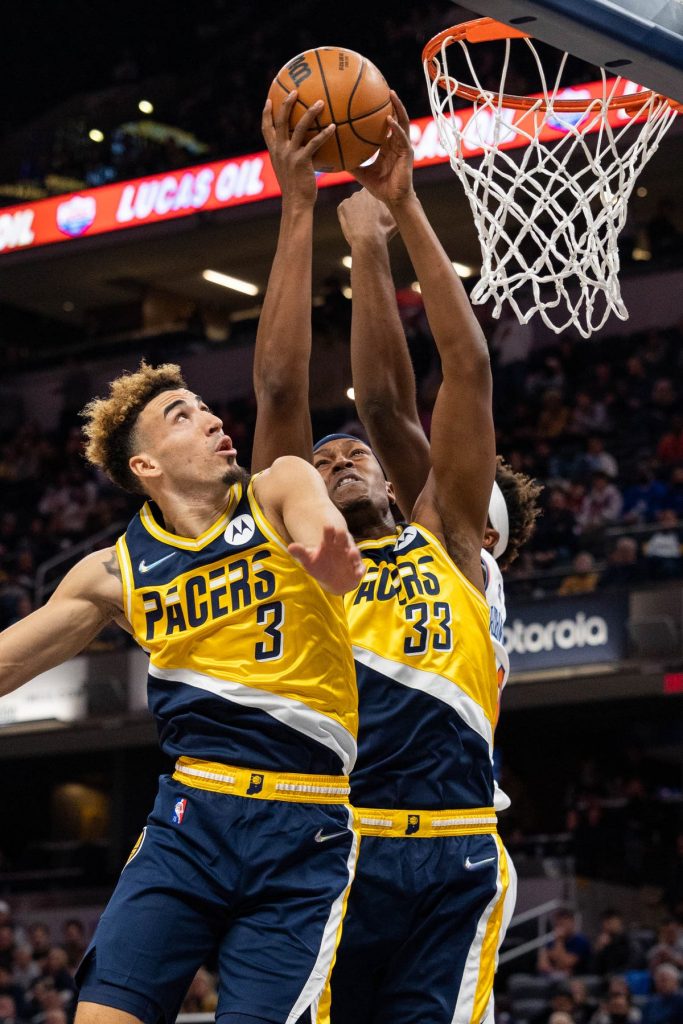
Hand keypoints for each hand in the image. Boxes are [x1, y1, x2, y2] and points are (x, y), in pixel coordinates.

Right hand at [262, 91, 335, 207]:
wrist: (296, 204)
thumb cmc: (296, 190)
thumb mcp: (289, 171)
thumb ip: (292, 158)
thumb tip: (304, 149)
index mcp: (274, 152)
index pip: (266, 129)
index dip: (266, 113)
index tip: (269, 100)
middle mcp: (279, 151)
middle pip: (280, 121)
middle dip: (286, 104)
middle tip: (294, 90)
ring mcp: (290, 155)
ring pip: (298, 128)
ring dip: (309, 113)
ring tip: (320, 102)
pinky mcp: (302, 161)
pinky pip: (314, 143)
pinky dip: (324, 134)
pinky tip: (334, 126)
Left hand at [289, 524, 364, 594]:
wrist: (331, 581)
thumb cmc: (319, 566)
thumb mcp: (308, 560)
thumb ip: (300, 553)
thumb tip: (290, 546)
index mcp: (329, 543)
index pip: (329, 533)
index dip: (329, 530)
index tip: (327, 527)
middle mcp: (341, 548)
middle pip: (343, 539)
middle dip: (342, 536)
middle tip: (340, 533)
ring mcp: (350, 558)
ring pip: (354, 553)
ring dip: (353, 553)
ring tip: (351, 553)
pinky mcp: (356, 569)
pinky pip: (360, 568)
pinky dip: (360, 570)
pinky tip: (359, 573)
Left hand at [337, 188, 397, 248]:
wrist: (368, 238)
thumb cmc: (384, 229)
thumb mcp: (394, 217)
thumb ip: (396, 208)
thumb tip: (402, 205)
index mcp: (375, 192)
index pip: (374, 196)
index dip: (375, 206)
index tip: (377, 215)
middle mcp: (362, 191)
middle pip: (363, 200)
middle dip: (366, 208)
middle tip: (370, 221)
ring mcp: (351, 198)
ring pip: (354, 206)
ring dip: (357, 213)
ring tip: (362, 226)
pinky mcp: (342, 207)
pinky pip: (344, 212)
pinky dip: (348, 219)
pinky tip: (354, 227)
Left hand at [352, 91, 414, 207]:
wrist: (393, 200)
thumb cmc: (380, 187)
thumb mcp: (361, 173)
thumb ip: (350, 163)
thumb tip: (333, 158)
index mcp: (387, 146)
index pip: (386, 125)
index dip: (382, 111)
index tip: (374, 98)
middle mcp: (397, 143)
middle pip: (397, 117)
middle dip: (392, 103)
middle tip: (385, 88)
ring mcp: (403, 146)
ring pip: (403, 122)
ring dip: (398, 108)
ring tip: (391, 95)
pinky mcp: (407, 153)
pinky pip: (402, 138)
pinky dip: (396, 128)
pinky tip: (389, 121)